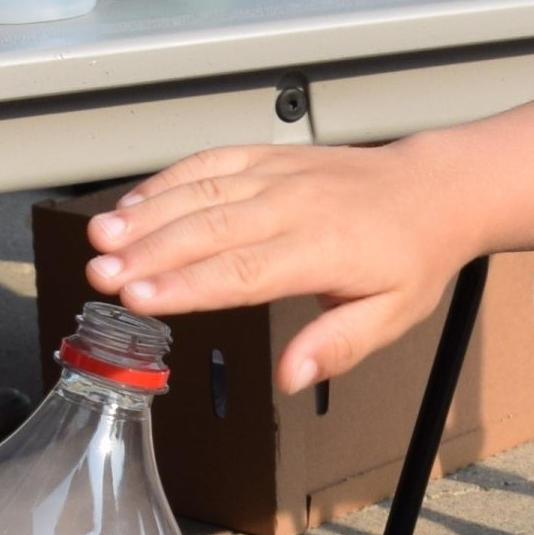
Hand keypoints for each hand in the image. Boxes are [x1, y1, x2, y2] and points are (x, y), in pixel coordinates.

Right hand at [86, 144, 467, 391]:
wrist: (433, 190)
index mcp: (325, 250)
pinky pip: (211, 162)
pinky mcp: (269, 157)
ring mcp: (279, 175)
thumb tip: (293, 377)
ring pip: (202, 191)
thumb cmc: (411, 256)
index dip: (189, 286)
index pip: (244, 271)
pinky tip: (132, 202)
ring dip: (146, 213)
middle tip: (101, 274)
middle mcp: (296, 205)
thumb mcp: (392, 315)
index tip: (142, 300)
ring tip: (100, 237)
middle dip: (149, 252)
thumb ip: (339, 345)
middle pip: (210, 228)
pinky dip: (167, 180)